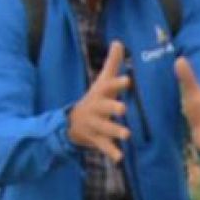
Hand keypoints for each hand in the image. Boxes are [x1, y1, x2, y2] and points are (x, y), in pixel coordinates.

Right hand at [68, 41, 131, 161]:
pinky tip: (120, 158)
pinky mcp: (95, 139)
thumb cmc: (94, 99)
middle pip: (104, 107)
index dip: (117, 83)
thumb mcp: (102, 82)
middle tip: (123, 108)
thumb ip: (112, 64)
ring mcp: (94, 124)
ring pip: (105, 127)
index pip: (108, 86)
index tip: (128, 80)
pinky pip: (103, 146)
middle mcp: (96, 108)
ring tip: (127, 134)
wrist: (71, 122)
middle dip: (112, 107)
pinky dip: (111, 152)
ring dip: (115, 130)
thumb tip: (118, 40)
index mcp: (100, 94)